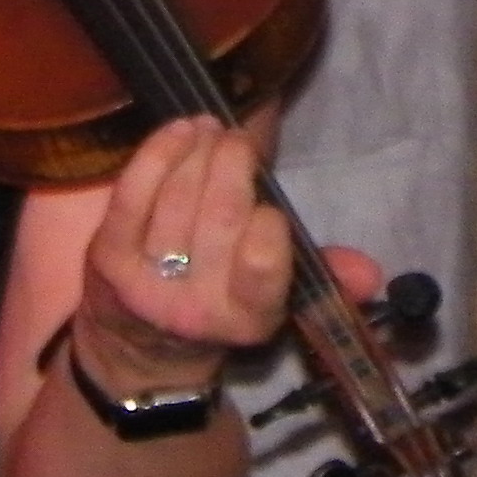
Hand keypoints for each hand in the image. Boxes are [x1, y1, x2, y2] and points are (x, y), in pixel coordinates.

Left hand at [69, 116, 379, 397]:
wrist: (137, 347)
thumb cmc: (218, 302)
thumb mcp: (273, 300)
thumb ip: (324, 278)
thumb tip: (370, 272)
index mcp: (247, 318)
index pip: (263, 265)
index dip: (268, 224)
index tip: (269, 203)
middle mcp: (195, 306)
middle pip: (218, 217)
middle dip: (232, 165)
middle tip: (238, 139)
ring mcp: (145, 280)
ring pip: (177, 199)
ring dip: (197, 152)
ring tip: (211, 129)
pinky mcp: (106, 256)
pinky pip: (132, 193)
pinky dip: (158, 153)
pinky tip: (179, 131)